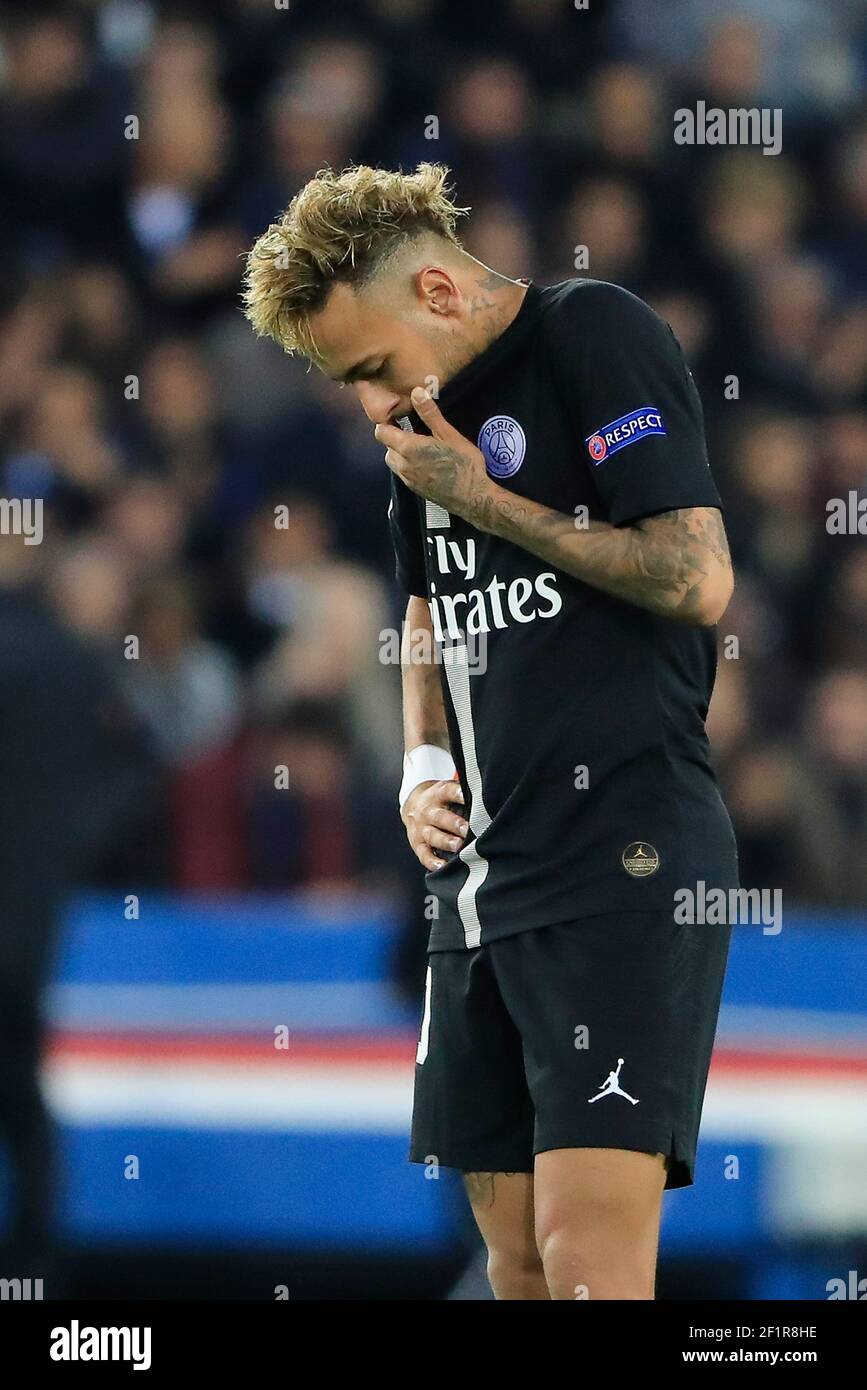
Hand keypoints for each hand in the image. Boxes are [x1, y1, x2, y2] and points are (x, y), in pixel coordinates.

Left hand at [374, 387, 492, 521]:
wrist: (471, 497)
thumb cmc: (463, 463)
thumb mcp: (449, 434)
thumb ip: (429, 414)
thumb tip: (416, 392)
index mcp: (407, 447)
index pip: (381, 432)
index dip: (387, 423)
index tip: (399, 417)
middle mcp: (402, 464)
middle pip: (386, 448)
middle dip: (395, 439)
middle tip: (413, 432)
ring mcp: (407, 479)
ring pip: (394, 462)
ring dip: (400, 453)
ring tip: (420, 448)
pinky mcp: (414, 489)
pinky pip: (403, 473)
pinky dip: (408, 465)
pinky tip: (426, 463)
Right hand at [401, 777, 467, 871]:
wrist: (411, 805)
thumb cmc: (441, 800)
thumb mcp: (447, 790)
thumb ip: (464, 794)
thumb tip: (489, 799)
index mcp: (437, 794)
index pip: (448, 792)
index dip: (458, 794)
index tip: (469, 798)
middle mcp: (427, 811)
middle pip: (440, 817)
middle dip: (454, 824)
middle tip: (468, 829)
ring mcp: (421, 829)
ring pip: (432, 835)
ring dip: (446, 841)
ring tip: (458, 846)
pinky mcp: (417, 844)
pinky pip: (424, 855)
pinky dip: (432, 862)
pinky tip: (443, 866)